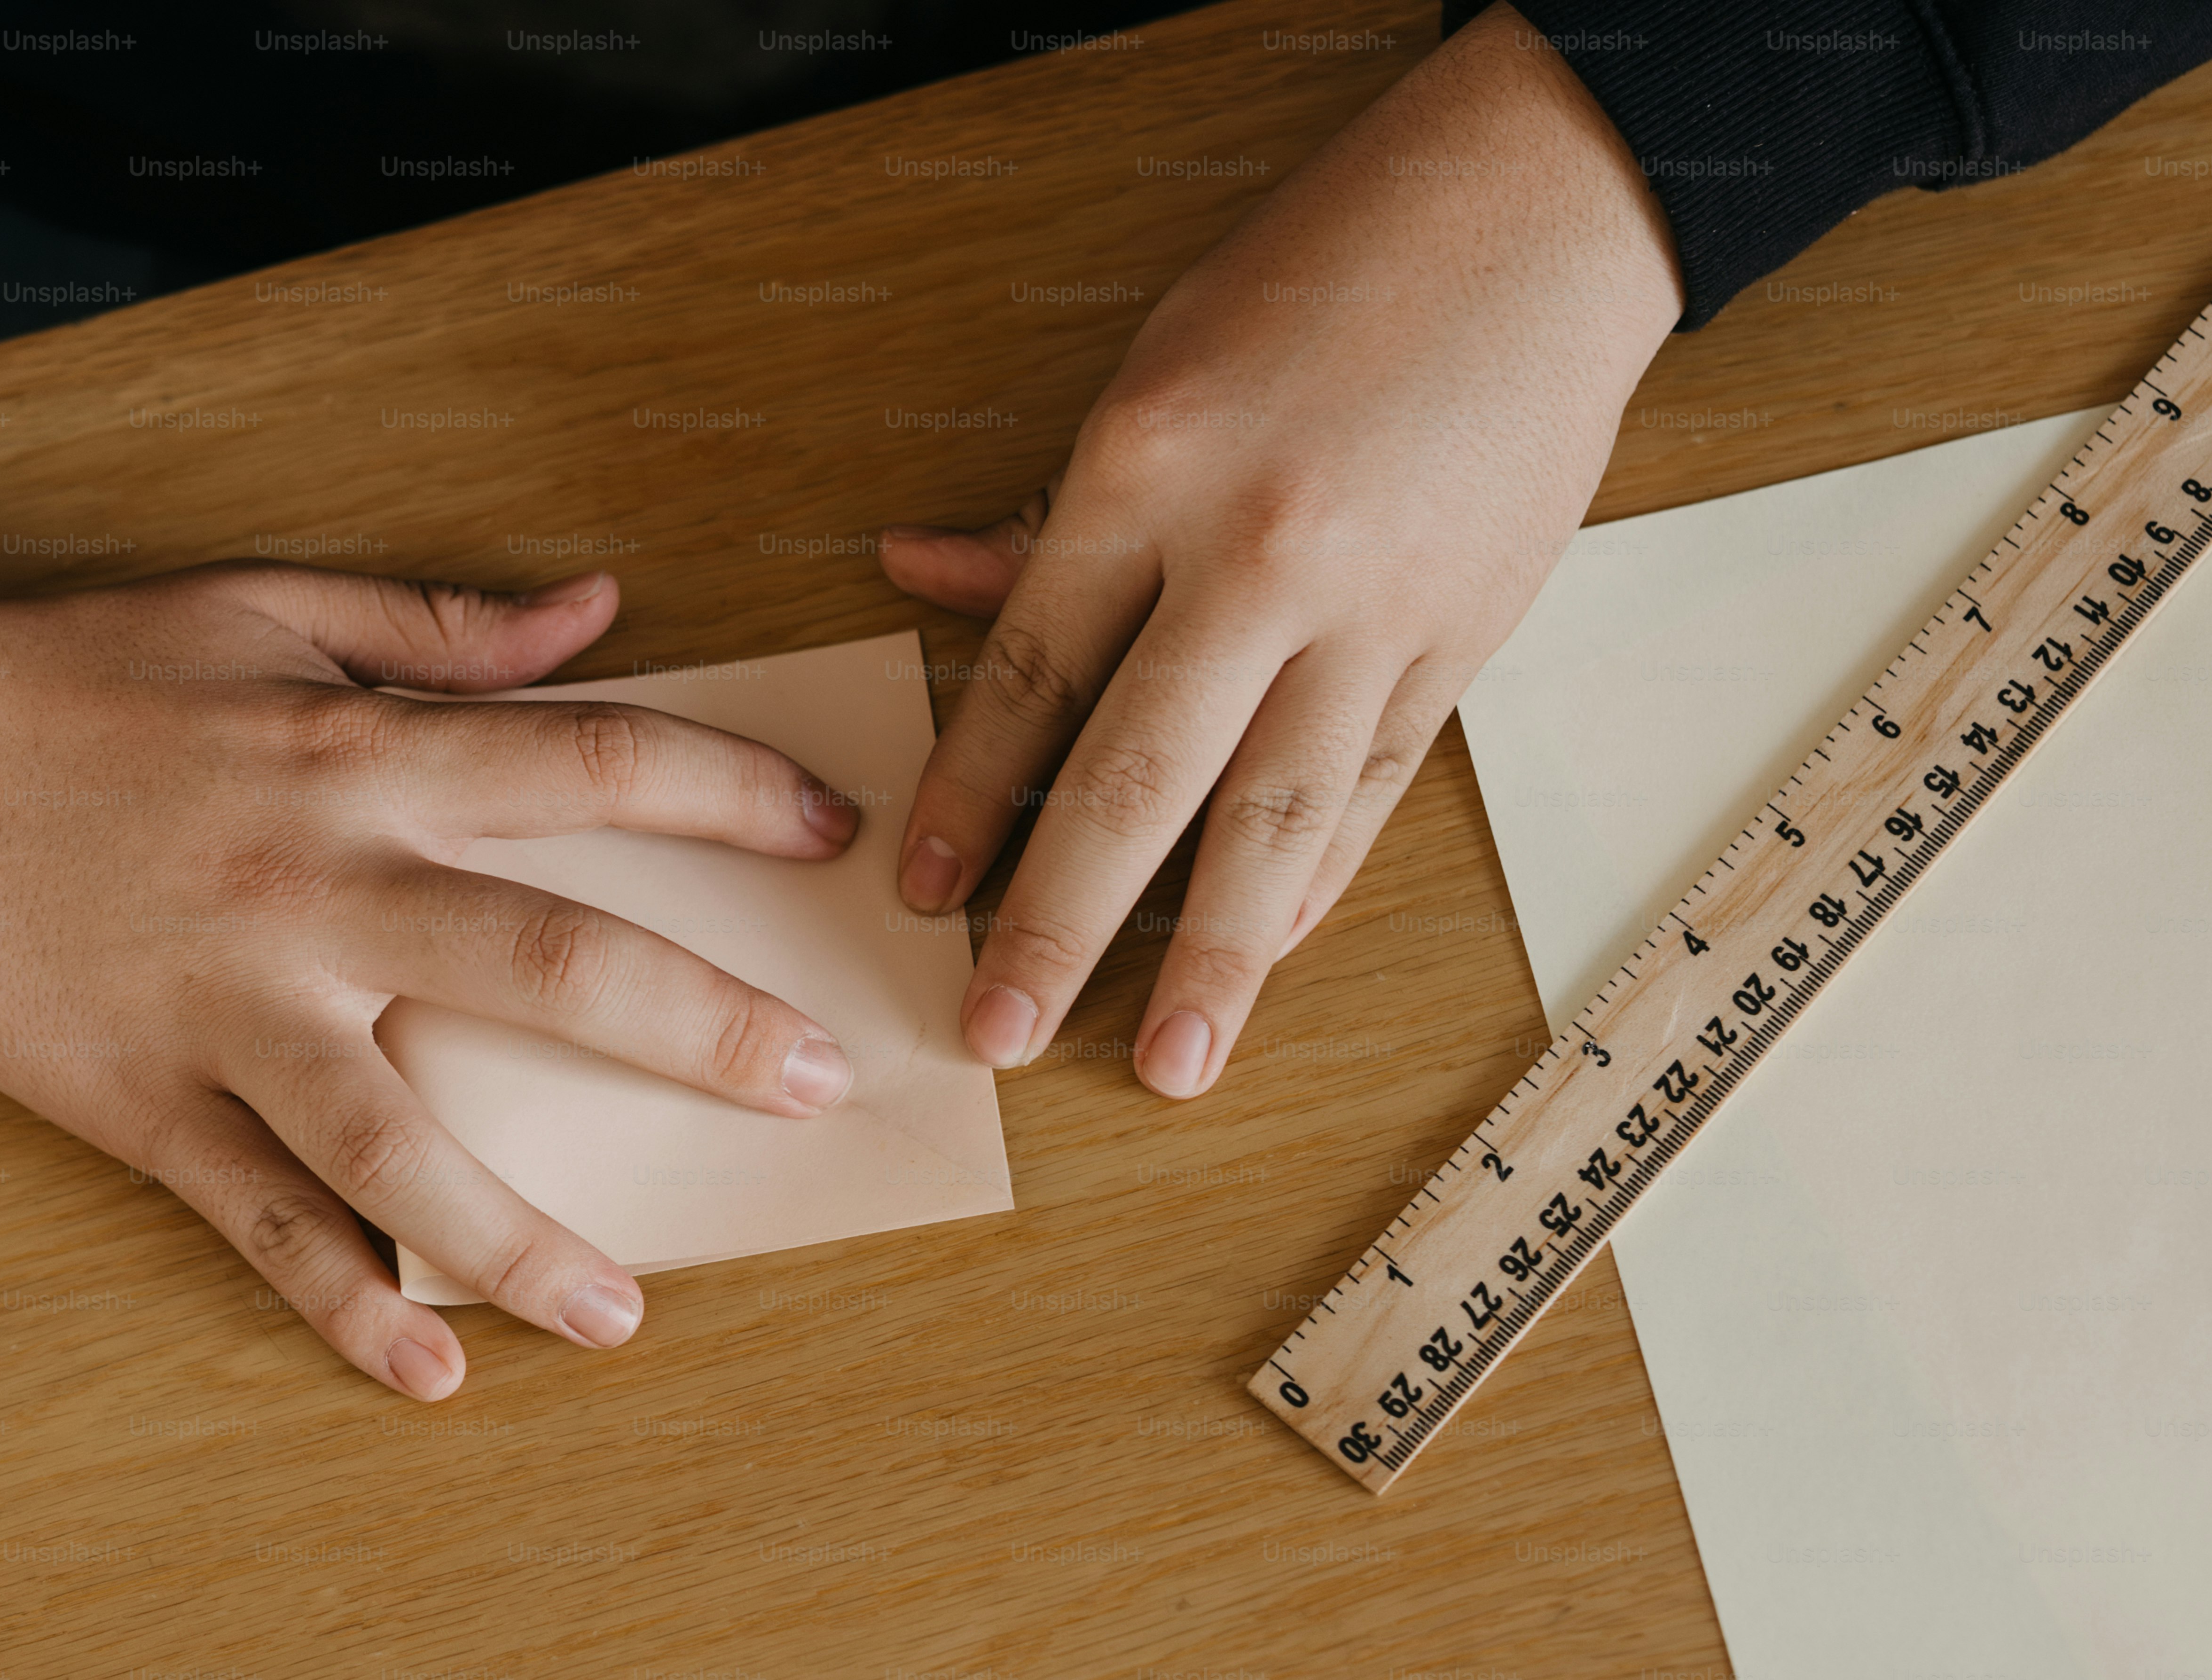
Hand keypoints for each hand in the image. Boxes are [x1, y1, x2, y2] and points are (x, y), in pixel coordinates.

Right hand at [0, 563, 862, 1396]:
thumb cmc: (79, 675)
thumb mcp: (265, 606)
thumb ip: (442, 619)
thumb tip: (599, 609)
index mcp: (363, 757)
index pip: (592, 764)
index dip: (730, 791)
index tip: (832, 831)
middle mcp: (317, 889)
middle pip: (546, 964)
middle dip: (696, 1027)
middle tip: (810, 1085)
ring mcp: (231, 1008)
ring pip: (400, 1141)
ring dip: (521, 1237)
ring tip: (626, 1310)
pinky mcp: (144, 1099)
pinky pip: (258, 1221)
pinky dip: (338, 1304)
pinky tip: (428, 1373)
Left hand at [881, 3, 1683, 1096]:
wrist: (1541, 218)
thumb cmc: (1330, 270)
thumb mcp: (1157, 360)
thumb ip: (1050, 512)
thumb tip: (916, 580)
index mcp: (1153, 470)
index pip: (1034, 676)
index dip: (969, 795)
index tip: (924, 891)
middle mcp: (1260, 557)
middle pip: (1138, 780)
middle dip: (1060, 921)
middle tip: (997, 1031)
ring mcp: (1377, 611)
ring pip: (1278, 820)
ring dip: (1215, 956)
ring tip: (1167, 1060)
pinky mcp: (1466, 640)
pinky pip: (1377, 790)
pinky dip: (1324, 880)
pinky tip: (1277, 954)